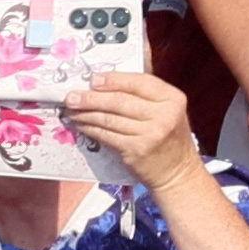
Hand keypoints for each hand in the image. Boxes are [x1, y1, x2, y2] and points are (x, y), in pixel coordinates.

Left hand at [63, 71, 207, 198]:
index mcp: (173, 98)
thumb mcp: (168, 110)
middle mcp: (164, 114)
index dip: (115, 80)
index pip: (140, 82)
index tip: (93, 79)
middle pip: (120, 101)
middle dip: (92, 98)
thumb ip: (146, 96)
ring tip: (71, 111)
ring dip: (86, 114)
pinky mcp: (136, 150)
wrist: (177, 170)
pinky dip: (91, 129)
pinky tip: (81, 126)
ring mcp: (150, 133)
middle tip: (71, 97)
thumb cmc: (168, 135)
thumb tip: (108, 83)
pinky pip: (107, 135)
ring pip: (110, 119)